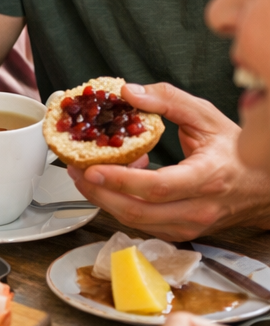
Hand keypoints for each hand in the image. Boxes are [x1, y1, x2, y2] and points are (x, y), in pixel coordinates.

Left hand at [66, 82, 269, 238]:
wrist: (262, 186)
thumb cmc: (235, 150)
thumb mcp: (206, 116)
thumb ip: (168, 100)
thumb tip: (129, 93)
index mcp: (207, 178)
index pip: (158, 187)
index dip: (121, 180)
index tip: (92, 169)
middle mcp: (198, 208)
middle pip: (139, 211)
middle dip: (99, 193)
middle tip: (75, 171)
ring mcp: (190, 226)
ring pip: (137, 222)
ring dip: (105, 199)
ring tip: (85, 174)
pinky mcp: (181, 232)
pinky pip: (143, 224)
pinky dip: (122, 204)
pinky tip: (116, 183)